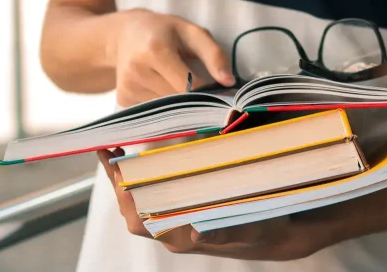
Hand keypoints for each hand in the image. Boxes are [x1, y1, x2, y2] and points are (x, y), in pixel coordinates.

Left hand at [98, 148, 329, 260]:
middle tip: (110, 150)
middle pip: (133, 210)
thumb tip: (197, 231)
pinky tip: (147, 160)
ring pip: (142, 203)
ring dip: (130, 179)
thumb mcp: (249, 229)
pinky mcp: (186, 212)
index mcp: (182, 237)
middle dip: (119, 181)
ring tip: (121, 152)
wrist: (275, 235)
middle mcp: (174, 232)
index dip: (124, 193)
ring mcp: (178, 223)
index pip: (140, 218)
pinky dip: (147, 179)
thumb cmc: (260, 230)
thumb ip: (225, 231)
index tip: (115, 166)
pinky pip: (157, 197)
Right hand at [106, 9, 235, 106]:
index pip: (190, 85)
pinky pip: (156, 112)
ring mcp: (128, 87)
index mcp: (155, 51)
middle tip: (205, 92)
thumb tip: (229, 82)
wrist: (125, 35)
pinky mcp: (123, 99)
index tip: (220, 93)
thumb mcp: (192, 32)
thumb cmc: (165, 32)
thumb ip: (214, 55)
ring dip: (181, 103)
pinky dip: (166, 106)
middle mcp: (137, 71)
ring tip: (178, 83)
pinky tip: (162, 88)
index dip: (207, 92)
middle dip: (196, 99)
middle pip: (179, 100)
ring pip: (168, 109)